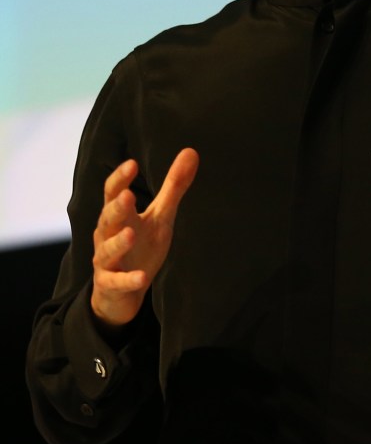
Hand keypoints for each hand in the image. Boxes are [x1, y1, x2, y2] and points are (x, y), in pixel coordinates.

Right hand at [91, 148, 198, 327]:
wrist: (121, 292)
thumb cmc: (140, 246)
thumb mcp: (160, 216)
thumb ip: (173, 187)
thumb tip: (191, 151)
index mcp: (119, 216)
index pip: (113, 193)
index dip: (120, 178)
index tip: (132, 164)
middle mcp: (107, 235)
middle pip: (108, 219)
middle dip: (117, 208)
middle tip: (127, 196)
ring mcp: (106, 261)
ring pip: (108, 250)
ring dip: (119, 242)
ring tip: (131, 234)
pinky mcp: (110, 284)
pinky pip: (116, 282)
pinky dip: (127, 279)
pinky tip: (141, 278)